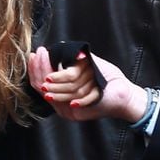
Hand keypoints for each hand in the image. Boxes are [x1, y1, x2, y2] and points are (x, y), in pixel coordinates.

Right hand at [29, 47, 147, 122]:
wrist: (125, 95)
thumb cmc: (104, 79)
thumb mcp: (83, 67)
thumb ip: (68, 62)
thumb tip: (55, 48)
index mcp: (60, 98)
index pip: (38, 86)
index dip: (35, 70)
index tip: (34, 55)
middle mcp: (63, 107)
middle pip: (44, 88)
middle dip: (41, 69)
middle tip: (41, 53)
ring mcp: (72, 111)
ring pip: (58, 91)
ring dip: (54, 74)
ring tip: (51, 57)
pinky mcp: (82, 111)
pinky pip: (75, 99)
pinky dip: (67, 86)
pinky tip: (61, 73)